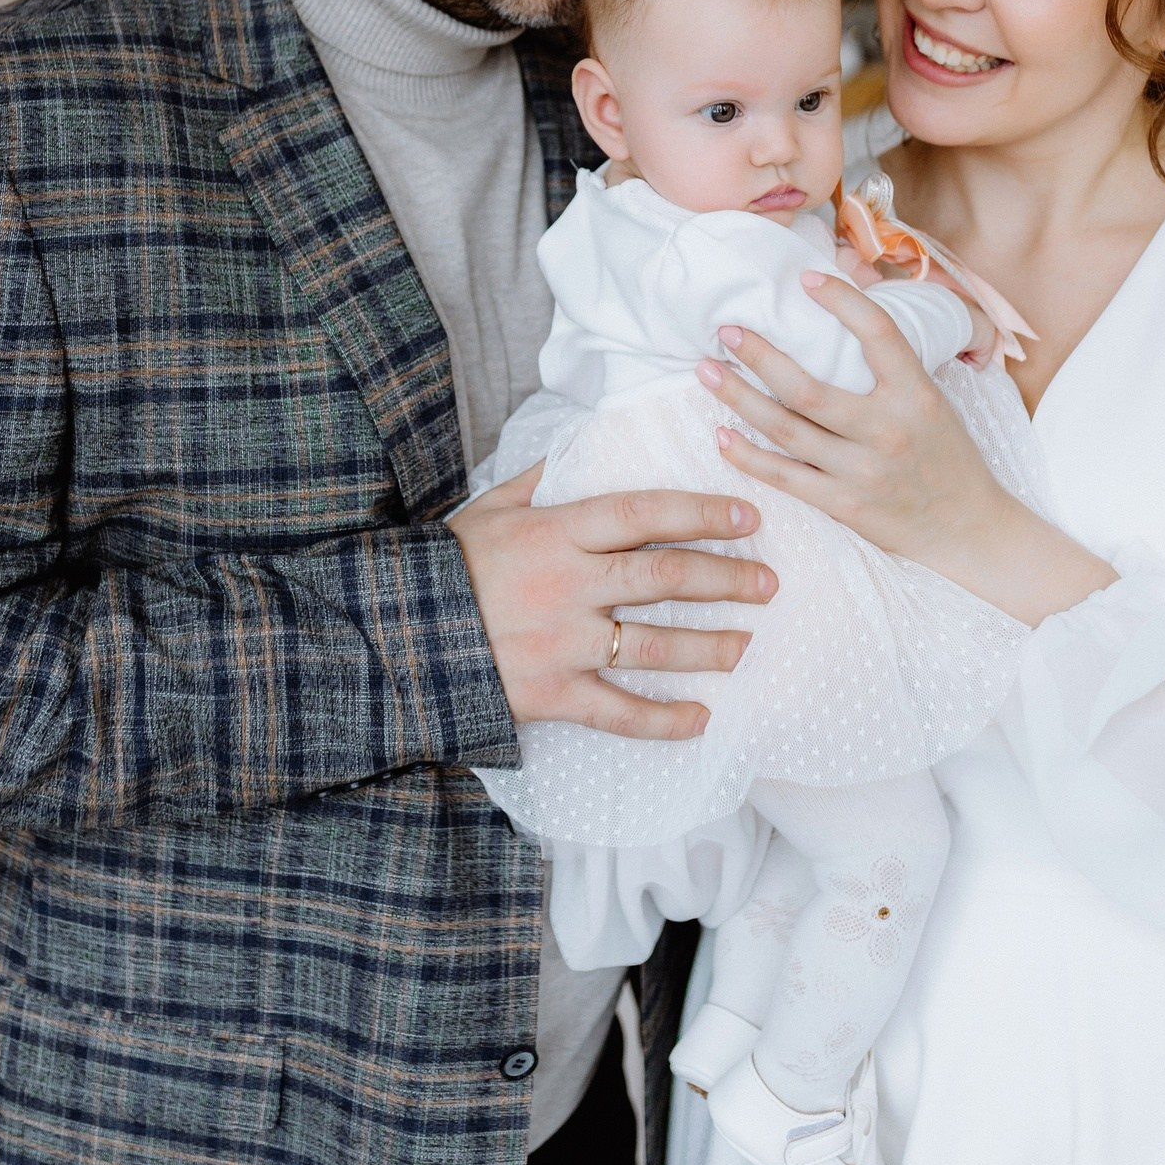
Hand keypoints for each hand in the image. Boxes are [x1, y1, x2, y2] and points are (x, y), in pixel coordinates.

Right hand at [447, 465, 776, 737]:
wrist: (395, 635)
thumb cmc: (446, 567)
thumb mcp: (489, 507)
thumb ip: (542, 478)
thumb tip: (584, 445)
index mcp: (558, 531)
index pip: (646, 513)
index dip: (703, 512)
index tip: (748, 516)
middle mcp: (570, 584)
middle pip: (666, 576)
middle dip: (727, 578)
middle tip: (769, 584)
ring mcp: (564, 642)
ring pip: (655, 643)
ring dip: (711, 646)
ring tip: (746, 644)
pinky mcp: (553, 693)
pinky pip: (620, 711)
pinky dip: (665, 720)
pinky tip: (701, 718)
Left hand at [697, 273, 1112, 625]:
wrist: (968, 527)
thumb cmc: (946, 453)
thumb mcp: (933, 397)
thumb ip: (893, 362)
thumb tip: (852, 304)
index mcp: (916, 393)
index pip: (877, 333)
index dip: (841, 300)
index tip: (804, 279)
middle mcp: (888, 430)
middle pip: (806, 388)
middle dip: (759, 355)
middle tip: (725, 329)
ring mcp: (862, 471)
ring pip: (785, 429)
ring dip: (739, 398)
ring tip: (705, 371)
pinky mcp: (843, 504)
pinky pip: (784, 476)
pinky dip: (748, 455)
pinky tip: (721, 434)